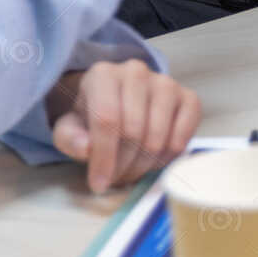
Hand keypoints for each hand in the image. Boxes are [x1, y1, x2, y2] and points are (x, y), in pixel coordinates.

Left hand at [46, 59, 201, 193]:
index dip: (104, 158)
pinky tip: (152, 160)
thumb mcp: (70, 128)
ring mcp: (166, 83)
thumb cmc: (93, 116)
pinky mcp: (188, 97)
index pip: (107, 120)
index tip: (99, 184)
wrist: (121, 100)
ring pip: (157, 138)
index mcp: (104, 74)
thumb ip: (69, 138)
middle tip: (116, 178)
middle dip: (122, 166)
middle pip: (133, 132)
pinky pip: (182, 137)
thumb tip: (86, 148)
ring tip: (131, 170)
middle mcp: (137, 72)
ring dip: (143, 166)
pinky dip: (167, 158)